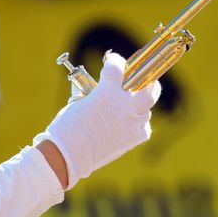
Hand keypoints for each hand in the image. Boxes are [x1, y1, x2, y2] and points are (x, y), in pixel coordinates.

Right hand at [34, 52, 160, 189]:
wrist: (67, 155)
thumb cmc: (69, 126)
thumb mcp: (79, 101)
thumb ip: (94, 91)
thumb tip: (99, 86)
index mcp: (107, 91)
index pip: (117, 66)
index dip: (115, 62)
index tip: (113, 62)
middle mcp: (124, 105)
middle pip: (149, 88)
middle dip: (149, 83)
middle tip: (145, 81)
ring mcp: (132, 122)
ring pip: (146, 109)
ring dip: (138, 107)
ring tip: (128, 108)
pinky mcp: (134, 138)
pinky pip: (143, 128)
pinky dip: (137, 125)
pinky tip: (127, 125)